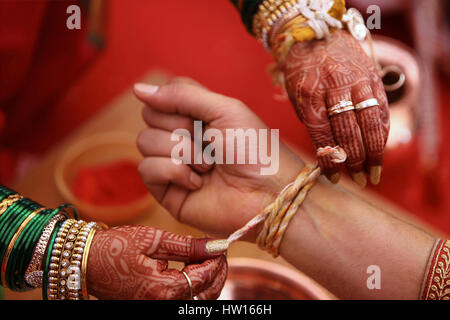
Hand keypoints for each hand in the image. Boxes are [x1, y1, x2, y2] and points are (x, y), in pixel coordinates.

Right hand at [87, 225, 226, 299]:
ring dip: (207, 280)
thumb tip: (216, 246)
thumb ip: (187, 246)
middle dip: (216, 273)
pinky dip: (193, 285)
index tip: (219, 245)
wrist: (85, 262)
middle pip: (205, 295)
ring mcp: (157, 306)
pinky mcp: (152, 304)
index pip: (204, 277)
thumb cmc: (115, 247)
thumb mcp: (153, 240)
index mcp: (163, 289)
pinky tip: (191, 268)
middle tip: (217, 253)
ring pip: (196, 300)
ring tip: (205, 259)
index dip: (216, 260)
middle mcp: (162, 304)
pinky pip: (182, 299)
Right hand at [133, 78, 303, 239]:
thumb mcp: (224, 109)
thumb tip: (136, 88)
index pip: (163, 95)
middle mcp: (181, 138)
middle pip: (150, 116)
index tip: (200, 115)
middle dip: (182, 127)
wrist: (269, 194)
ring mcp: (172, 164)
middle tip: (211, 142)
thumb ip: (182, 95)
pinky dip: (174, 172)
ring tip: (209, 166)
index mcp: (197, 116)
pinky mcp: (167, 191)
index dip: (176, 101)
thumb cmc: (255, 150)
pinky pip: (146, 169)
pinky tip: (197, 183)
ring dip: (182, 151)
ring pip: (145, 141)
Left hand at [284, 29, 389, 186]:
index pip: (322, 135)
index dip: (330, 160)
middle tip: (359, 180)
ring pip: (369, 123)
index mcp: (309, 95)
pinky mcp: (372, 78)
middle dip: (354, 161)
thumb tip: (328, 155)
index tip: (334, 178)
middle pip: (348, 132)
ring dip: (374, 152)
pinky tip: (380, 148)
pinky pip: (380, 110)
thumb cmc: (303, 73)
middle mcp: (335, 88)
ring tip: (374, 172)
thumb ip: (312, 123)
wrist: (318, 36)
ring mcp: (357, 82)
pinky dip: (382, 132)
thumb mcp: (297, 98)